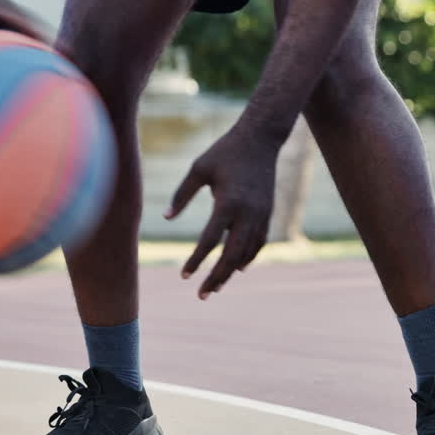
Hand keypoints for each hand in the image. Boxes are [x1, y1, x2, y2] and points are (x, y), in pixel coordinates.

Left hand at [166, 124, 279, 298]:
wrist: (261, 139)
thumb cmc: (225, 151)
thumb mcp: (199, 169)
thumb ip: (182, 195)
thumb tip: (166, 218)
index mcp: (228, 202)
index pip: (210, 240)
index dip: (197, 260)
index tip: (184, 276)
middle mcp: (247, 213)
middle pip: (231, 255)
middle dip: (216, 277)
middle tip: (201, 295)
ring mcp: (261, 214)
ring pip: (246, 252)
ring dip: (230, 272)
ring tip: (216, 287)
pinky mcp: (268, 212)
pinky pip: (259, 242)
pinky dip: (248, 257)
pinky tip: (237, 269)